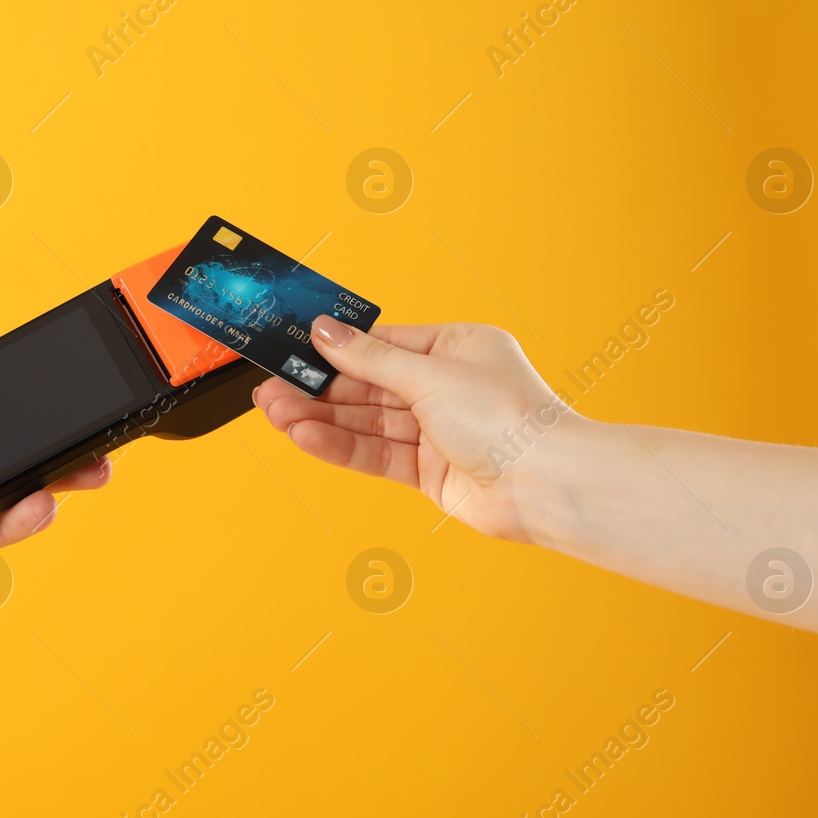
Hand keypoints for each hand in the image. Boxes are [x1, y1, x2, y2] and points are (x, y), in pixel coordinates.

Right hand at [252, 318, 579, 540]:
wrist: (546, 485)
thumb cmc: (509, 419)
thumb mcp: (430, 375)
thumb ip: (370, 359)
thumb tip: (327, 332)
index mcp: (456, 348)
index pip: (383, 344)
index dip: (338, 349)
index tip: (295, 349)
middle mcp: (446, 388)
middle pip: (369, 386)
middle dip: (319, 389)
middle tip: (271, 388)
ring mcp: (438, 431)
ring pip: (367, 422)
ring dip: (320, 419)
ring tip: (275, 414)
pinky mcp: (430, 472)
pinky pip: (376, 454)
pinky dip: (340, 446)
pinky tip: (305, 438)